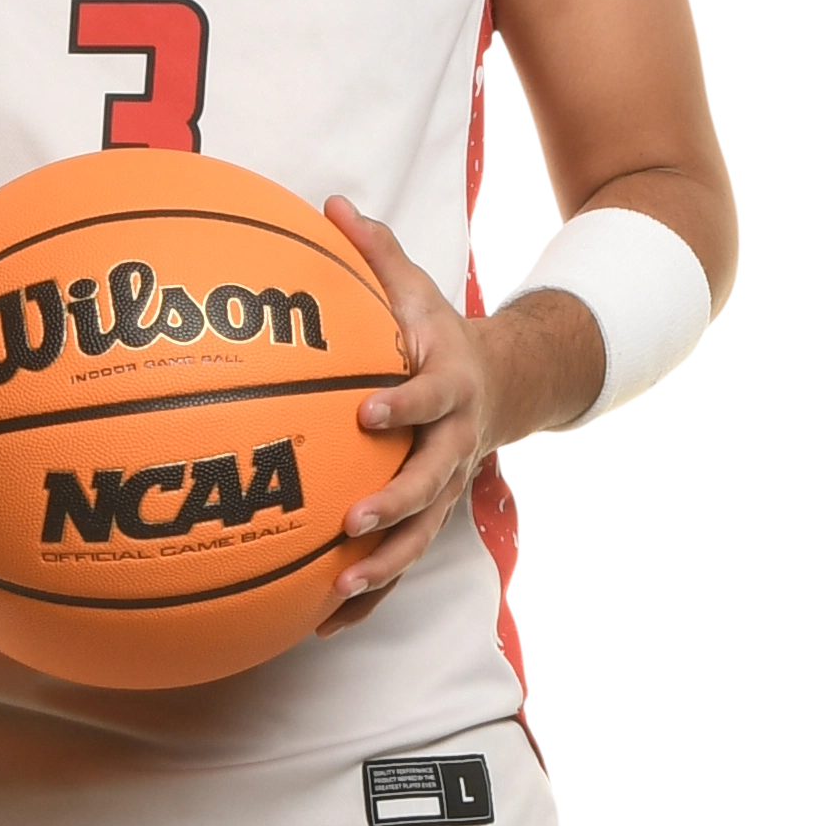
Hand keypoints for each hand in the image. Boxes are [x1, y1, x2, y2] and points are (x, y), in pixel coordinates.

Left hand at [316, 197, 592, 625]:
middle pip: (428, 482)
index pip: (427, 397)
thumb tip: (329, 203)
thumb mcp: (417, 288)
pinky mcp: (431, 517)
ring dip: (382, 566)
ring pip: (419, 536)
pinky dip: (368, 596)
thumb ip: (375, 252)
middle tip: (352, 521)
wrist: (505, 384)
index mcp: (447, 386)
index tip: (367, 411)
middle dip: (393, 505)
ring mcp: (445, 487)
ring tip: (338, 589)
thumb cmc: (440, 333)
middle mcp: (451, 444)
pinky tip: (321, 622)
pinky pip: (400, 562)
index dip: (402, 405)